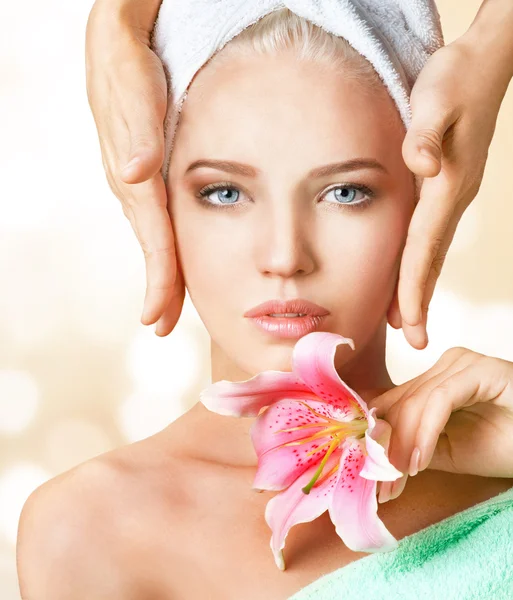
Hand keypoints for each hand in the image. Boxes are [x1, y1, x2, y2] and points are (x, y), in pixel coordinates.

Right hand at [85, 1, 184, 334]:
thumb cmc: (131, 62)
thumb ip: (135, 125)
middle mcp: (132, 183)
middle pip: (152, 245)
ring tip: (170, 305)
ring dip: (163, 271)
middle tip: (164, 325)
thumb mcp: (133, 82)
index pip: (152, 236)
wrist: (119, 41)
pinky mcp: (145, 171)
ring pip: (154, 235)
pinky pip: (157, 217)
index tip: (158, 317)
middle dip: (160, 287)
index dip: (159, 278)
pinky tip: (175, 256)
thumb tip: (137, 173)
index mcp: (134, 173)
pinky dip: (167, 244)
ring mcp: (136, 180)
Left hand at [368, 347, 512, 501]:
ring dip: (404, 442)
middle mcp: (446, 365)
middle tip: (383, 482)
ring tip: (400, 476)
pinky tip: (421, 460)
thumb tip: (371, 451)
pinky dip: (426, 432)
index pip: (394, 401)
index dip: (378, 435)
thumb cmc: (503, 447)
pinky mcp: (480, 369)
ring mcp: (463, 363)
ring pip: (416, 400)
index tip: (370, 471)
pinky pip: (440, 399)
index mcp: (435, 379)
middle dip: (388, 445)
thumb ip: (410, 444)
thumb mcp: (445, 451)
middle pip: (401, 401)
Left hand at [388, 36, 511, 349]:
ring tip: (408, 320)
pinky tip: (410, 272)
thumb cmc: (456, 80)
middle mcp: (451, 198)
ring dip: (419, 286)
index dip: (414, 287)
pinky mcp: (446, 187)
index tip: (408, 323)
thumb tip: (422, 166)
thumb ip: (426, 134)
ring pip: (430, 251)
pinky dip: (418, 261)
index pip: (425, 248)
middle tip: (414, 341)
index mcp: (447, 187)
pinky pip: (429, 235)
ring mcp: (451, 195)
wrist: (481, 64)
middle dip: (419, 301)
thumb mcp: (437, 99)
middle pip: (430, 259)